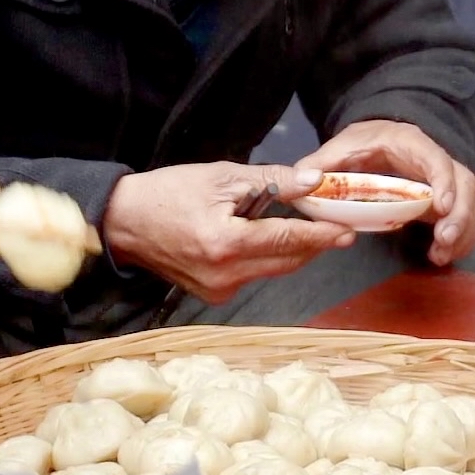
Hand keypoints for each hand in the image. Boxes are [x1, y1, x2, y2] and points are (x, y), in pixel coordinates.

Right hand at [101, 161, 354, 302]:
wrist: (125, 223)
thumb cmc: (169, 193)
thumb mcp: (221, 177)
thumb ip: (271, 181)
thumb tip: (312, 183)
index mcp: (226, 244)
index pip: (288, 241)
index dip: (322, 235)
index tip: (348, 230)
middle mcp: (225, 276)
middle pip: (287, 262)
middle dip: (314, 244)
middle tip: (338, 225)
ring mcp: (219, 291)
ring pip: (273, 271)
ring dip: (291, 250)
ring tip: (306, 226)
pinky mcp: (214, 297)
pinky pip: (254, 276)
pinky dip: (267, 258)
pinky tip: (267, 239)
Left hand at [301, 117, 474, 263]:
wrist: (379, 140)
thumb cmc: (362, 144)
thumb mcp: (340, 149)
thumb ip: (320, 164)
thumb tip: (305, 180)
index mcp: (413, 145)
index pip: (438, 159)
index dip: (444, 181)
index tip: (439, 206)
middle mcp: (438, 162)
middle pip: (466, 185)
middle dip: (460, 214)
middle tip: (445, 239)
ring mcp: (447, 184)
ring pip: (471, 205)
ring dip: (462, 232)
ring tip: (440, 254)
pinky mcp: (447, 203)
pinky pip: (466, 220)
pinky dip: (461, 240)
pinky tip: (440, 254)